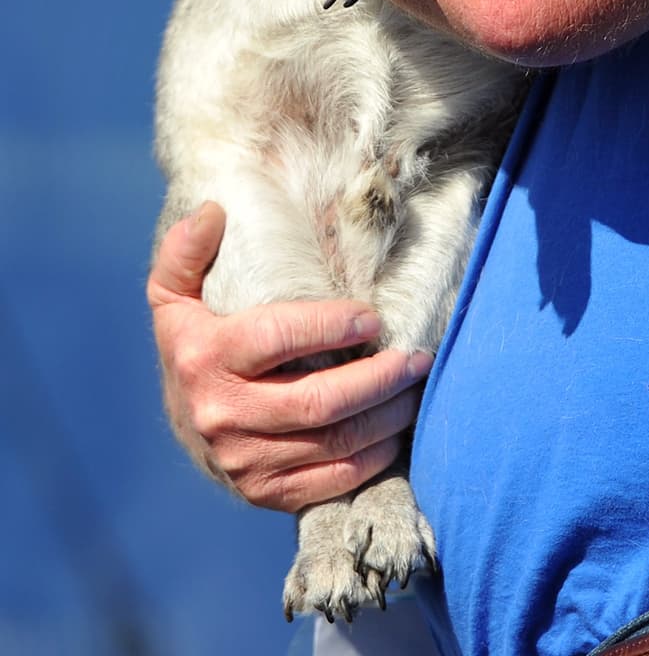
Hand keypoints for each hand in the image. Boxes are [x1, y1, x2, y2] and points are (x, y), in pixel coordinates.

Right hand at [148, 203, 431, 512]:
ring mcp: (243, 460)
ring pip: (332, 443)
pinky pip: (331, 483)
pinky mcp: (264, 492)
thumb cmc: (197, 340)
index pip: (276, 339)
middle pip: (317, 402)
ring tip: (417, 387)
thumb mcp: (177, 292)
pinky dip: (372, 459)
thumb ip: (187, 251)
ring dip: (386, 417)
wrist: (184, 419)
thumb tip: (213, 211)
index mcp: (206, 357)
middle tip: (416, 356)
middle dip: (378, 378)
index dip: (330, 326)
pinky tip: (397, 432)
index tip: (373, 316)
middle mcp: (223, 413)